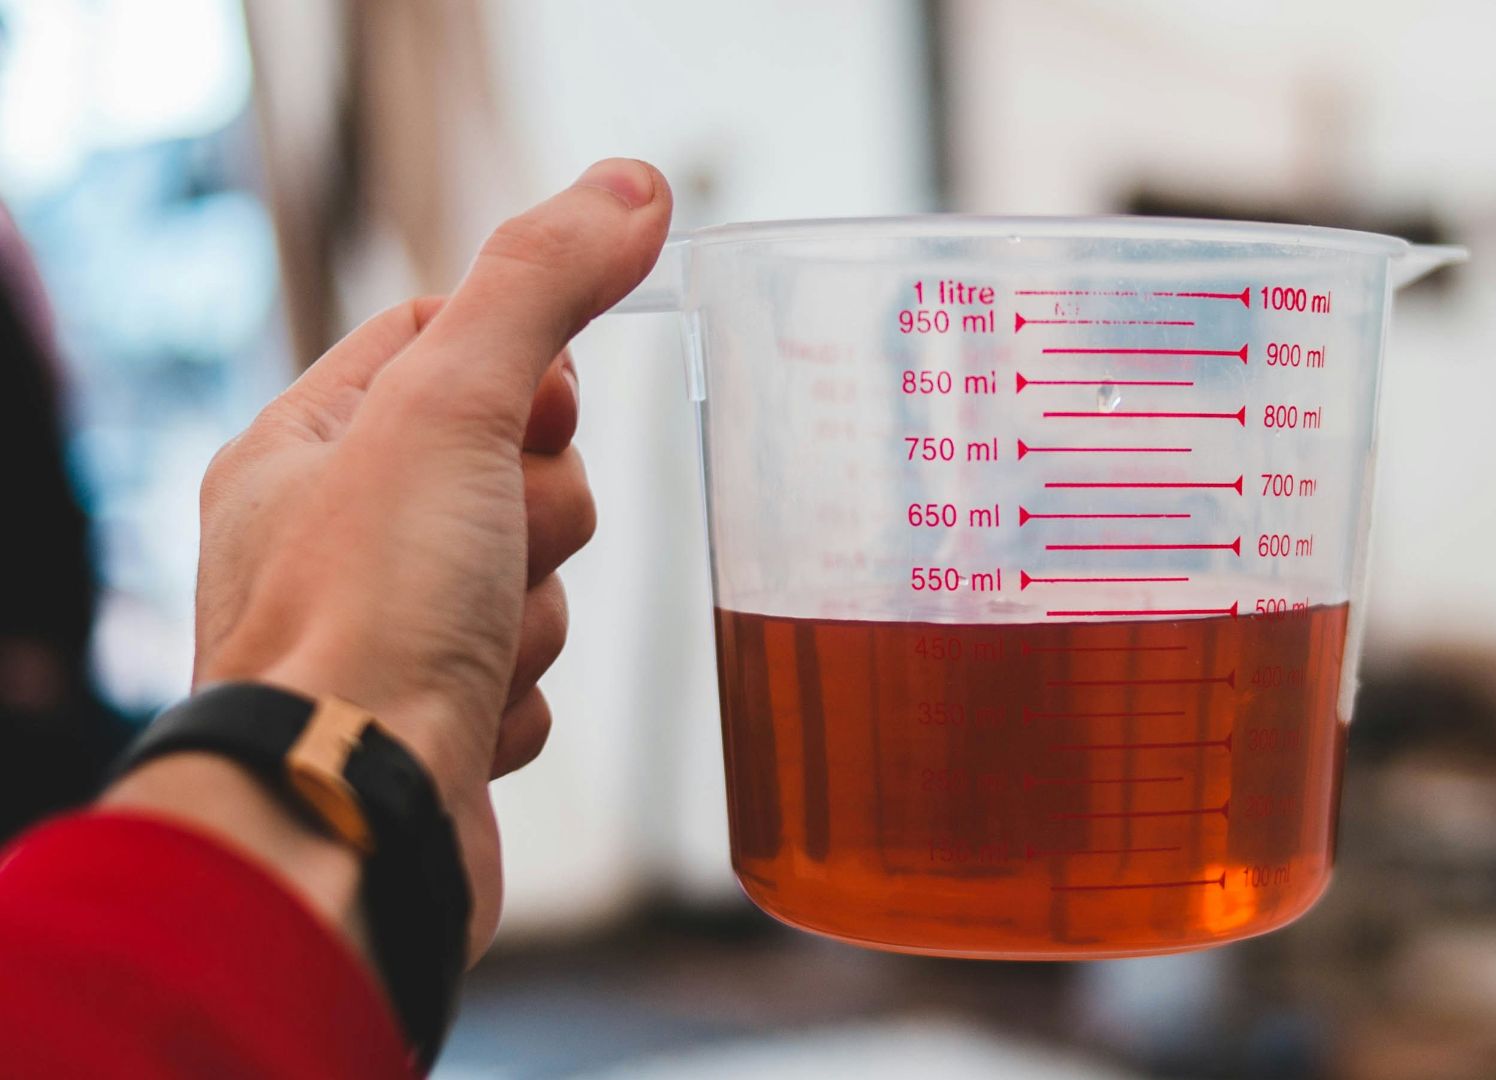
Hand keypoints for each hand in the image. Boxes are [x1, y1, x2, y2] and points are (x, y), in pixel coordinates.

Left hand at [182, 159, 671, 957]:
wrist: (349, 821)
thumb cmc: (366, 616)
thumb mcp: (450, 407)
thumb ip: (539, 286)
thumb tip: (631, 184)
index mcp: (305, 448)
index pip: (438, 336)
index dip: (521, 356)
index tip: (543, 401)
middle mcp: (335, 539)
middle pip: (513, 463)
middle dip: (537, 507)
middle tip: (494, 538)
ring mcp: (387, 636)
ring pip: (535, 577)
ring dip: (533, 611)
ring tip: (473, 650)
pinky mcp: (438, 723)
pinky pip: (534, 678)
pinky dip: (525, 696)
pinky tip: (475, 717)